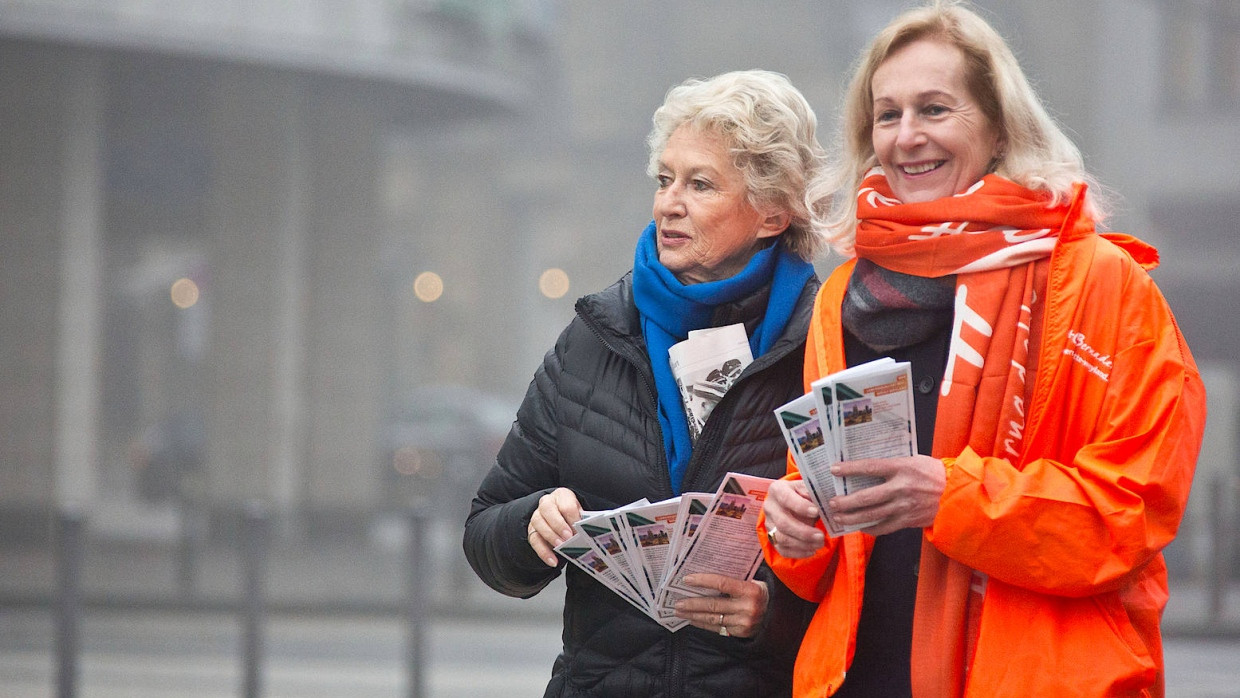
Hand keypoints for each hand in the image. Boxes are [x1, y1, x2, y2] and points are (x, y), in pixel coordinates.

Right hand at [527, 487, 581, 565]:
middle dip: (559, 525)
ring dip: (551, 536)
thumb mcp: (579, 513)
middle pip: (548, 510)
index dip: (573, 518)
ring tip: (561, 547)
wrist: (559, 516)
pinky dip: (543, 552)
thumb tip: (589, 531)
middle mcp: (546, 503)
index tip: (578, 529)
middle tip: (568, 537)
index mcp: (561, 496)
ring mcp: (537, 516)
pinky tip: (553, 561)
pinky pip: (534, 540)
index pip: (566, 504)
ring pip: (539, 523)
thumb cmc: (572, 515)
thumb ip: (582, 520)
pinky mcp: (531, 530)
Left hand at [673, 574, 768, 637]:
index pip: (721, 583)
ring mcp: (744, 622)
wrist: (777, 612)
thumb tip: (703, 572)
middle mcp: (748, 607)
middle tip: (677, 602)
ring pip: (713, 618)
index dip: (702, 581)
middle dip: (692, 603)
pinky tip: (692, 619)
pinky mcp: (741, 633)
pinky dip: (702, 624)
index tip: (686, 580)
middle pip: (714, 604)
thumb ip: (733, 578)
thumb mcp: (752, 580)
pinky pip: (717, 628)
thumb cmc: (758, 591)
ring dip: (693, 615)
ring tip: (679, 611)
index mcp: (750, 589)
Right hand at [762, 478, 824, 557]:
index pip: (786, 498)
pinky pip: (782, 549)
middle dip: (803, 532)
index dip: (800, 506)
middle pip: (783, 523)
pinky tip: (812, 551)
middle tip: (821, 536)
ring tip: (819, 543)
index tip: (816, 512)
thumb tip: (820, 503)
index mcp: (777, 490)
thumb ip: (812, 493)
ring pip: (782, 538)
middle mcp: (770, 507)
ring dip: (802, 544)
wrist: (792, 502)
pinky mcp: (772, 538)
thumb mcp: (807, 487)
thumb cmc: (802, 494)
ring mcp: (769, 524)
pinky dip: (798, 552)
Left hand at [829, 455, 944, 535]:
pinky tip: (860, 527)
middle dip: (845, 502)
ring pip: (871, 515)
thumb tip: (866, 467)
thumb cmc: (933, 474)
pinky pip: (884, 527)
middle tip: (831, 503)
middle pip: (866, 497)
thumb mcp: (914, 461)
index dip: (850, 469)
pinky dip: (870, 528)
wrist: (957, 494)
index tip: (833, 470)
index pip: (870, 467)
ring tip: (838, 517)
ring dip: (852, 517)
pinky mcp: (908, 520)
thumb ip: (892, 464)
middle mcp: (901, 488)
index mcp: (902, 468)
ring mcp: (904, 506)